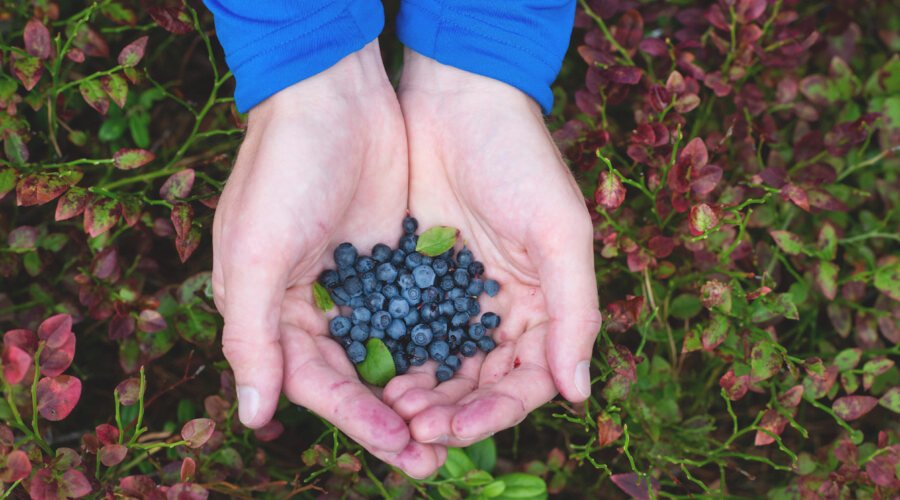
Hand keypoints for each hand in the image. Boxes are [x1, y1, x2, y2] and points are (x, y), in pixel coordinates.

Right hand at [212, 42, 444, 476]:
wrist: (334, 94)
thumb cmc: (282, 170)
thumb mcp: (254, 251)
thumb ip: (252, 335)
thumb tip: (252, 415)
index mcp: (275, 313)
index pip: (317, 384)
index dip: (356, 420)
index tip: (399, 447)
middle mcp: (317, 308)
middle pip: (359, 380)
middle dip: (395, 419)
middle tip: (435, 458)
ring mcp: (361, 286)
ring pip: (394, 354)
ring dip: (422, 392)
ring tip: (457, 428)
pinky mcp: (398, 262)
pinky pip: (420, 315)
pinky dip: (439, 345)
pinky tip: (469, 371)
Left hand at [382, 50, 601, 445]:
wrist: (458, 98)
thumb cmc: (519, 158)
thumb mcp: (559, 232)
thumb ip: (573, 311)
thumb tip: (578, 394)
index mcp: (545, 306)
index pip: (527, 380)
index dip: (495, 412)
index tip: (456, 428)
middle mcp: (502, 310)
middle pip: (479, 384)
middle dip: (451, 411)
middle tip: (414, 426)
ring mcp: (456, 297)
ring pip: (440, 366)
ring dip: (420, 394)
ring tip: (393, 407)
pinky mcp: (415, 279)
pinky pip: (405, 332)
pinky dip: (393, 357)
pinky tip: (373, 374)